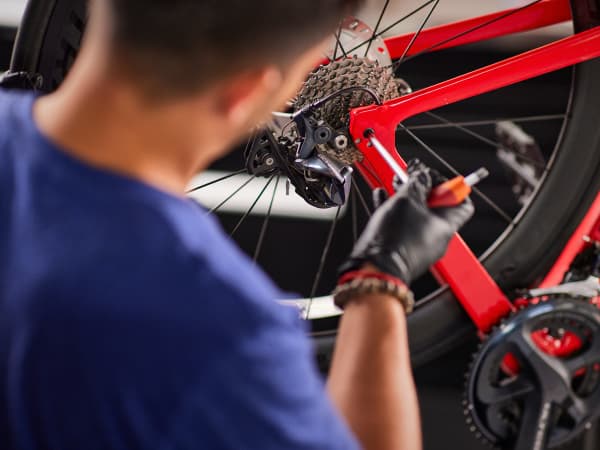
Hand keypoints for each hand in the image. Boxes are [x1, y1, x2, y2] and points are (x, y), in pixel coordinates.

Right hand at [339, 163, 473, 284]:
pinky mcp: (402, 249)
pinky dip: (394, 209)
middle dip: (422, 188)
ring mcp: (419, 245)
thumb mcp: (407, 199)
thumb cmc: (395, 240)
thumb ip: (417, 182)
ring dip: (406, 197)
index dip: (449, 184)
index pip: (462, 201)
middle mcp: (436, 237)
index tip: (433, 176)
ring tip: (394, 185)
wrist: (375, 268)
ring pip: (417, 214)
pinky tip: (383, 198)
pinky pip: (402, 225)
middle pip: (436, 206)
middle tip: (410, 177)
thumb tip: (421, 174)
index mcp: (446, 225)